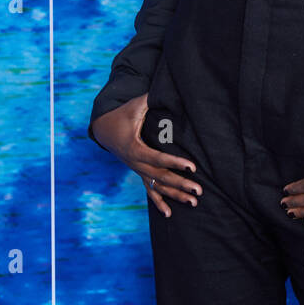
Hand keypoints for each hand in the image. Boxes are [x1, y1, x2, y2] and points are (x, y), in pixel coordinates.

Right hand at [91, 94, 200, 217]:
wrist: (104, 129)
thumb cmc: (121, 115)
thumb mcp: (134, 106)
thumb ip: (149, 99)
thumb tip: (166, 90)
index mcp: (135, 148)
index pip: (158, 158)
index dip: (175, 162)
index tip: (192, 167)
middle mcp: (136, 163)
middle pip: (161, 177)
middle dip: (180, 184)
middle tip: (199, 189)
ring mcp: (137, 170)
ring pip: (158, 187)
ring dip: (176, 195)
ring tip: (194, 202)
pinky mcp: (139, 173)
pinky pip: (149, 191)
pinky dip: (159, 203)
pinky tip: (170, 214)